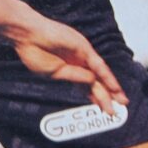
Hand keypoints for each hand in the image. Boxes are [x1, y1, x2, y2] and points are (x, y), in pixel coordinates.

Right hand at [10, 15, 127, 114]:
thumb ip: (75, 77)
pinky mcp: (83, 48)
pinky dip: (107, 77)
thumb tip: (93, 81)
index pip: (86, 86)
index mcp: (69, 70)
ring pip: (101, 75)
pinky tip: (114, 88)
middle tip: (115, 112)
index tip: (103, 109)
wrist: (27, 35)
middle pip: (97, 83)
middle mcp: (79, 62)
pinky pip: (98, 65)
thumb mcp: (56, 72)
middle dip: (106, 97)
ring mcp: (82, 55)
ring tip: (121, 102)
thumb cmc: (35, 51)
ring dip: (111, 90)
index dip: (95, 98)